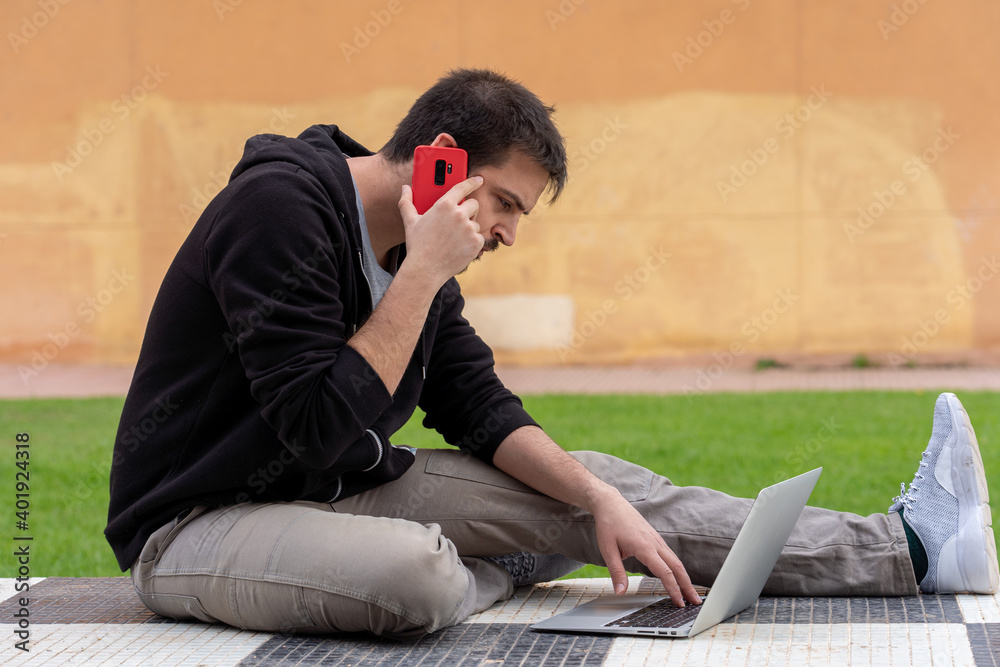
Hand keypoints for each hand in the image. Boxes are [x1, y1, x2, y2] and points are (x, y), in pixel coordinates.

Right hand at [398, 176, 484, 287]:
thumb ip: (407, 202)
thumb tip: (405, 188)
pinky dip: (472, 242)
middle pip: (474, 204)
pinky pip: (479, 237)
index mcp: (444, 205)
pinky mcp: (476, 242)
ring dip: (469, 228)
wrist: (425, 269)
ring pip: (476, 223)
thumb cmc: (417, 244)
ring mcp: (469, 229)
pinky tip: (460, 247)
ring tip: (454, 238)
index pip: (462, 187)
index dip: (472, 182)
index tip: (479, 180)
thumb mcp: (410, 221)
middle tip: (460, 219)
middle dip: (469, 210)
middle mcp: (459, 214)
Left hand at [593, 492, 701, 606]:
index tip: (680, 603)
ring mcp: (657, 540)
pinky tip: (678, 576)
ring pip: (676, 561)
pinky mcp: (655, 538)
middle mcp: (655, 543)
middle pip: (677, 567)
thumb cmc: (609, 524)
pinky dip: (677, 568)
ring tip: (690, 593)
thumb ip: (616, 572)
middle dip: (688, 586)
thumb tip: (620, 592)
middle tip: (696, 602)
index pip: (665, 572)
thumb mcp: (607, 550)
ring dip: (685, 578)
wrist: (611, 504)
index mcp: (645, 547)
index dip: (674, 589)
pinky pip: (670, 555)